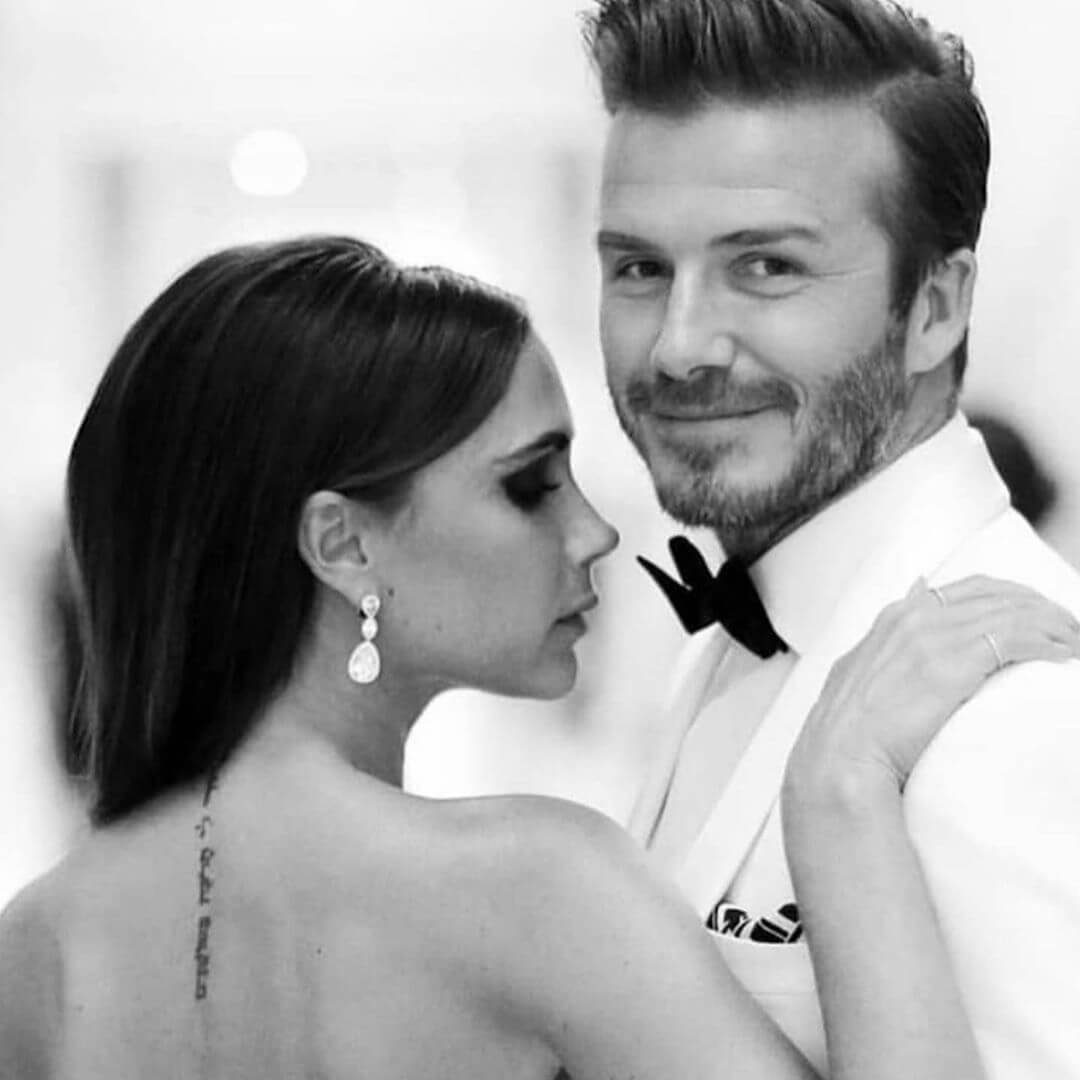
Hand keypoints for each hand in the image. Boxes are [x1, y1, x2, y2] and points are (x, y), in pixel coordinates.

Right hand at [784, 576, 1079, 804]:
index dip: (1010, 598)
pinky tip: (1063, 656)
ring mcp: (933, 637)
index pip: (969, 589)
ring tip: (1073, 643)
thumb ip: (885, 640)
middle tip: (1066, 630)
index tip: (1034, 617)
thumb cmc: (850, 730)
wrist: (840, 758)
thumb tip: (911, 601)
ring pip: (1013, 611)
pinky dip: (1048, 643)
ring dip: (1054, 625)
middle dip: (1040, 607)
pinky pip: (1017, 637)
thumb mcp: (859, 671)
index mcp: (895, 618)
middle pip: (997, 594)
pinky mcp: (954, 663)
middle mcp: (915, 617)